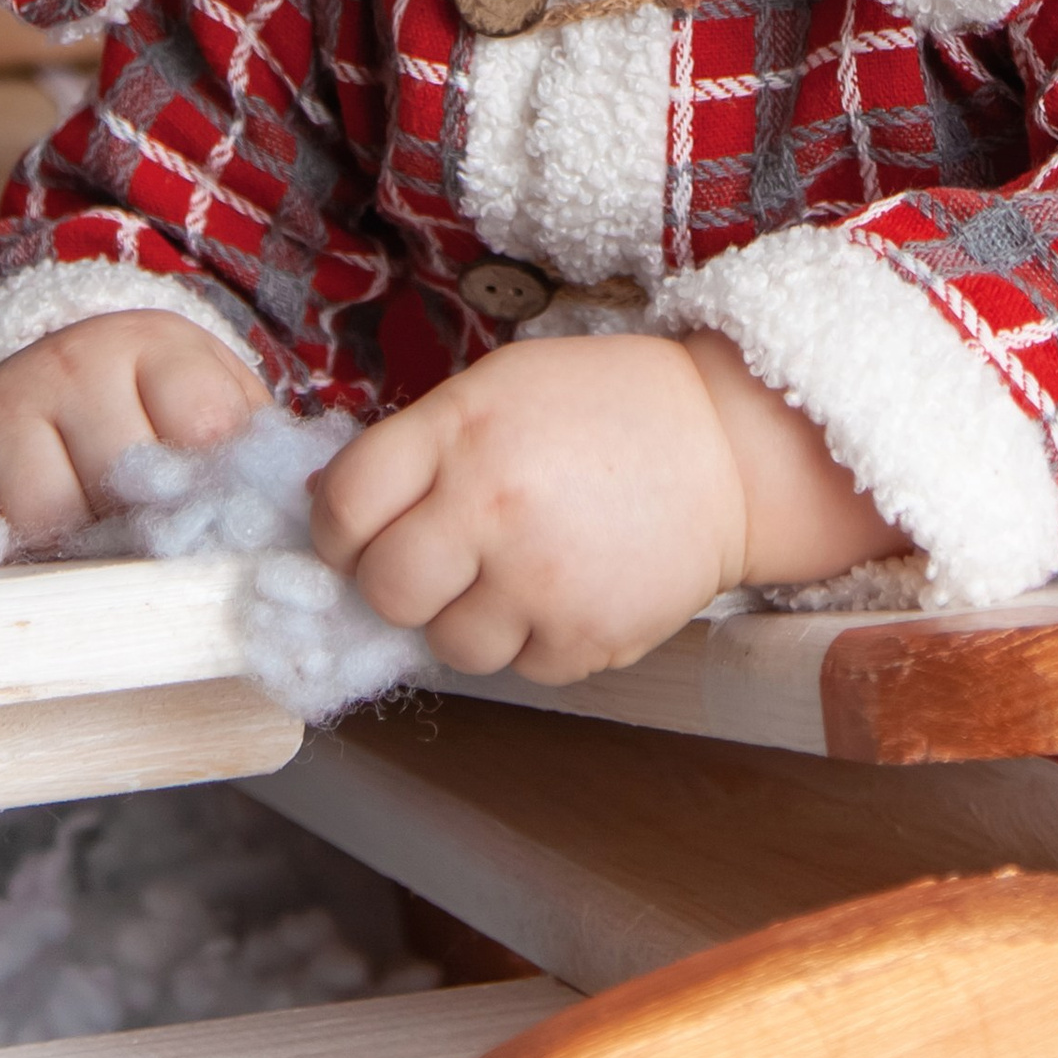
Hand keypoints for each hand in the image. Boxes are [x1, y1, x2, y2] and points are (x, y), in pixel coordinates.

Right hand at [0, 310, 269, 550]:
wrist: (63, 378)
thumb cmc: (159, 417)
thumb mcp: (221, 411)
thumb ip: (258, 456)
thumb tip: (303, 514)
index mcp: (161, 346)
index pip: (203, 429)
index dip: (213, 491)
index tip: (213, 518)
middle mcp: (75, 359)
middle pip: (121, 480)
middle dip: (142, 526)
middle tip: (148, 534)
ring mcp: (6, 398)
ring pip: (48, 515)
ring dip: (75, 548)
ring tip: (92, 534)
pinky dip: (1, 555)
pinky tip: (28, 542)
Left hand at [310, 330, 906, 684]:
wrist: (730, 449)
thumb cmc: (605, 409)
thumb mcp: (497, 389)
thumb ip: (412, 446)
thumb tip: (327, 509)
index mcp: (459, 433)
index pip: (341, 510)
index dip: (339, 531)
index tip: (362, 534)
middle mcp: (491, 508)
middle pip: (384, 590)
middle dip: (398, 583)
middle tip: (438, 560)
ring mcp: (540, 581)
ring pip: (448, 645)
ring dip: (468, 618)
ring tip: (516, 571)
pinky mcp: (587, 638)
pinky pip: (521, 668)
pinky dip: (535, 639)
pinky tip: (568, 587)